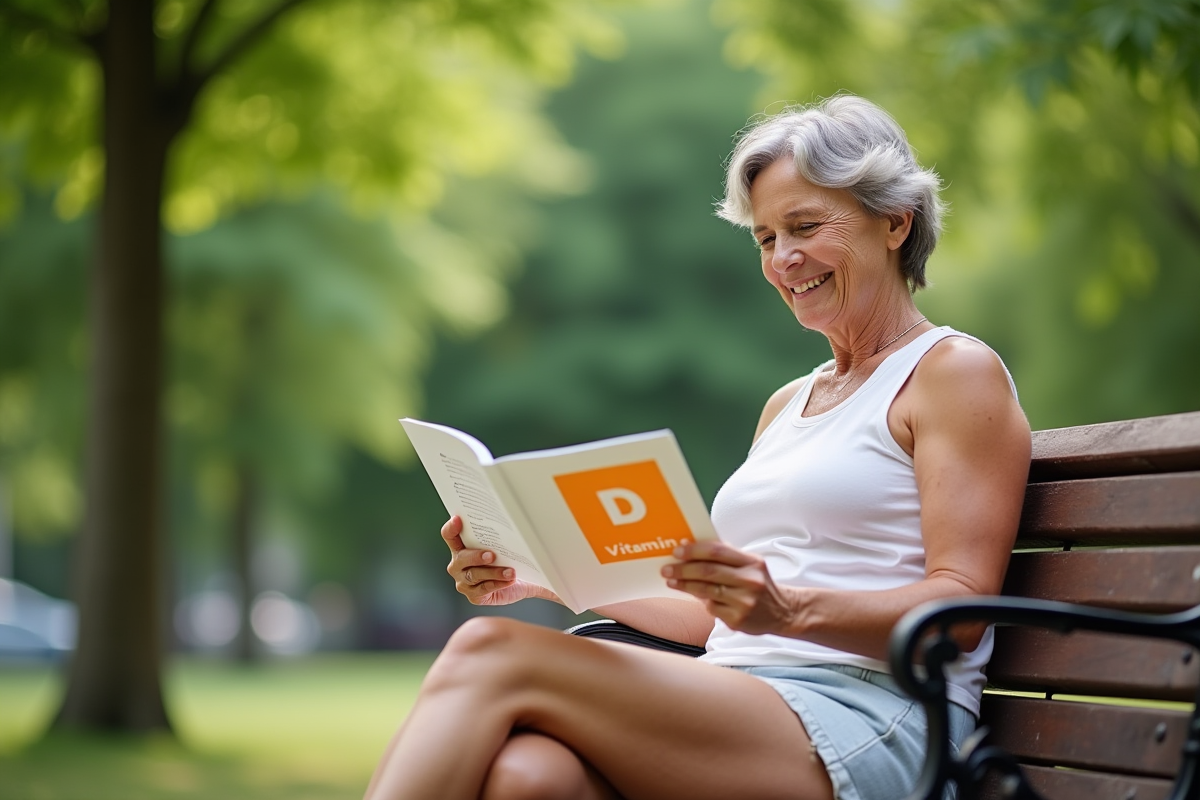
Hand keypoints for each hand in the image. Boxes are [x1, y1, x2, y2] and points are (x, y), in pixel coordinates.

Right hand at [441, 516, 561, 606]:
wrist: (518, 580)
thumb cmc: (508, 557)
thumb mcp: (507, 544)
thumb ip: (508, 533)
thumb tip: (528, 516)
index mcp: (462, 547)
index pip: (449, 535)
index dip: (451, 528)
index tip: (459, 519)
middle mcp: (458, 564)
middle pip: (460, 558)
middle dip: (476, 556)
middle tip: (492, 554)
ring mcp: (464, 581)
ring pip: (474, 575)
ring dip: (493, 572)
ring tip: (510, 572)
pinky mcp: (474, 595)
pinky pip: (484, 589)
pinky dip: (497, 584)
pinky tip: (509, 581)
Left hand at [661, 541, 797, 634]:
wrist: (784, 612)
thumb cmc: (759, 584)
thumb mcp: (750, 565)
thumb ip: (725, 557)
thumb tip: (689, 547)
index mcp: (752, 563)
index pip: (718, 551)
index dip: (694, 550)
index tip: (677, 550)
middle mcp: (750, 581)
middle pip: (708, 572)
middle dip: (683, 570)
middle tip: (666, 569)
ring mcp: (745, 602)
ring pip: (706, 591)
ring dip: (684, 586)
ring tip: (672, 582)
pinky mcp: (739, 620)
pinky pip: (712, 608)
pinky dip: (703, 602)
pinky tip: (699, 598)